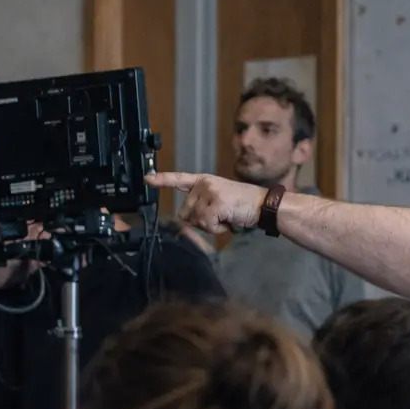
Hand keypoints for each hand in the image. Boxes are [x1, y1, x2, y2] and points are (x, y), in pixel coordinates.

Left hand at [146, 172, 268, 234]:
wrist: (262, 205)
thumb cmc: (242, 206)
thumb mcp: (219, 201)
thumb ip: (201, 206)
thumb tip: (185, 220)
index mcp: (204, 181)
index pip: (179, 179)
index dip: (162, 180)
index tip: (147, 179)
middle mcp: (204, 184)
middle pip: (185, 213)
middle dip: (201, 221)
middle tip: (220, 216)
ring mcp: (210, 192)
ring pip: (195, 220)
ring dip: (211, 225)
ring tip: (227, 216)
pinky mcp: (216, 203)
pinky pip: (206, 224)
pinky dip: (218, 229)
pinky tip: (229, 220)